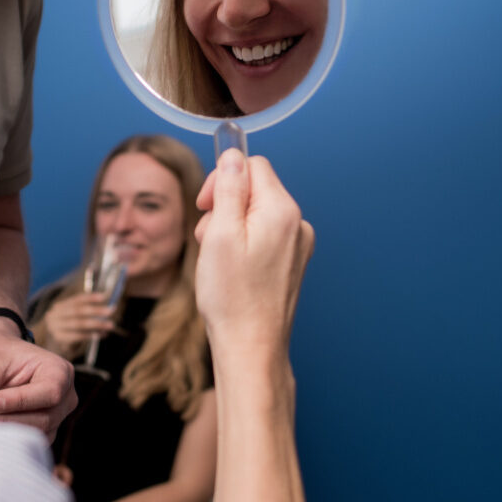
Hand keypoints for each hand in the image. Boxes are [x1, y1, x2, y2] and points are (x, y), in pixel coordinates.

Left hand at [0, 325, 76, 440]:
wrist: (2, 363)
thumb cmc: (1, 357)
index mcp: (60, 372)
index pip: (49, 392)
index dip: (21, 401)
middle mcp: (66, 397)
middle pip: (43, 418)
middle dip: (5, 420)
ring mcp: (57, 418)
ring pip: (33, 433)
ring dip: (1, 431)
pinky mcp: (44, 432)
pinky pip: (26, 441)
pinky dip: (3, 438)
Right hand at [38, 290, 114, 358]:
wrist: (55, 343)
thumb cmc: (69, 326)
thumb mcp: (73, 315)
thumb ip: (86, 309)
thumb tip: (108, 301)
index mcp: (59, 306)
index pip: (76, 299)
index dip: (90, 298)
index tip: (104, 297)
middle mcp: (55, 315)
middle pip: (78, 311)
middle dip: (96, 310)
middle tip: (111, 310)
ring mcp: (55, 328)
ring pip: (79, 324)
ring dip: (97, 324)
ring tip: (111, 325)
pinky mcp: (59, 339)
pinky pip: (77, 336)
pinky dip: (90, 335)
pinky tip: (101, 334)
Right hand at [194, 150, 313, 367]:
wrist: (252, 348)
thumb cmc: (231, 297)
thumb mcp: (219, 234)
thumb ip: (227, 188)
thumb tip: (233, 153)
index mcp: (282, 211)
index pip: (252, 166)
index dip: (222, 179)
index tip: (203, 205)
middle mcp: (297, 223)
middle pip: (254, 189)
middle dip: (224, 207)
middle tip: (208, 240)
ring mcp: (298, 244)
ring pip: (256, 214)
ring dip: (230, 227)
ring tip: (218, 261)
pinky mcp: (292, 262)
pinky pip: (264, 236)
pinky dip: (244, 245)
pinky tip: (232, 271)